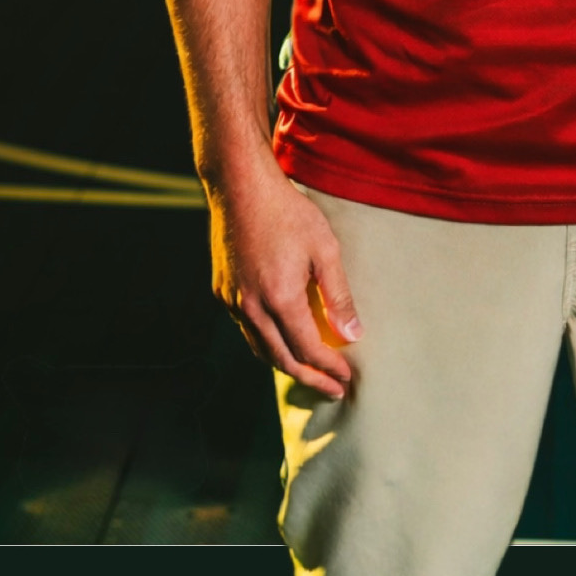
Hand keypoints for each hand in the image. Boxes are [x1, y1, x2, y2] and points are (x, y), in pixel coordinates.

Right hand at [206, 155, 361, 397]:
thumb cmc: (288, 212)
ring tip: (310, 372)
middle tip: (332, 389)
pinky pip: (246, 329)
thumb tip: (353, 333)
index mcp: (280, 298)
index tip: (347, 377)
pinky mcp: (222, 290)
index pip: (307, 349)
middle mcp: (251, 307)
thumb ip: (338, 294)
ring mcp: (232, 300)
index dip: (328, 368)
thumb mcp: (325, 248)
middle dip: (309, 378)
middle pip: (281, 359)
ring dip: (286, 364)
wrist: (241, 186)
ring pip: (259, 348)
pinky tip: (281, 339)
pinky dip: (266, 343)